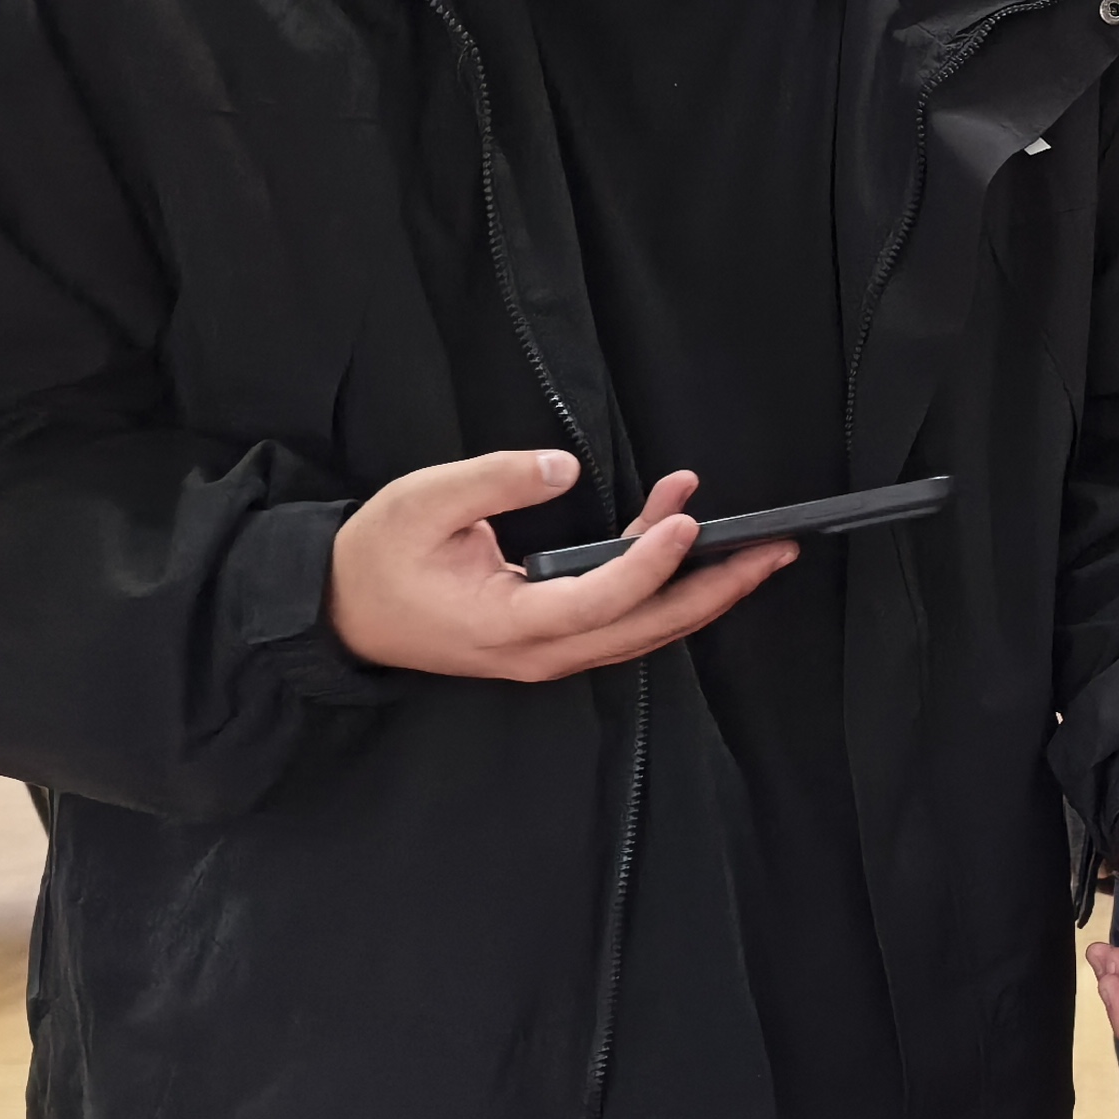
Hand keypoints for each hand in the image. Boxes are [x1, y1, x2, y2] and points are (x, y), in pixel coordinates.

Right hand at [325, 452, 788, 681]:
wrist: (341, 611)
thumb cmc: (377, 558)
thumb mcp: (421, 504)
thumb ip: (495, 483)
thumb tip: (563, 468)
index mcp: (506, 624)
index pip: (598, 602)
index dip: (649, 564)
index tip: (687, 522)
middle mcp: (540, 650)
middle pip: (647, 628)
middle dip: (718, 589)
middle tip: (777, 551)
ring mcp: (550, 650)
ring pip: (644, 627)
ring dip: (702, 584)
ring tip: (759, 543)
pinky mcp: (554, 635)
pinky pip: (622, 613)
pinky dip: (658, 571)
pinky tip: (673, 517)